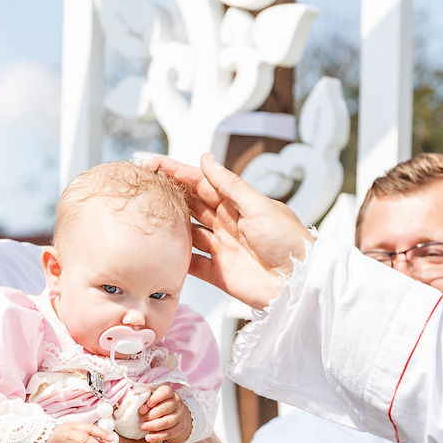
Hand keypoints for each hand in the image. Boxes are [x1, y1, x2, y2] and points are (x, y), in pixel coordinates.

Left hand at [139, 384, 190, 442]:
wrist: (176, 415)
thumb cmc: (160, 405)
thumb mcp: (155, 399)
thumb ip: (147, 401)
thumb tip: (140, 409)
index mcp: (170, 393)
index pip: (165, 392)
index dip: (154, 399)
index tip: (145, 406)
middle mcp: (177, 403)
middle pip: (164, 409)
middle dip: (150, 415)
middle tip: (140, 419)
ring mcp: (180, 416)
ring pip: (166, 422)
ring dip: (152, 426)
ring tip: (142, 427)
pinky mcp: (179, 428)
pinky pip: (168, 433)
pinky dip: (157, 437)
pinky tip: (148, 438)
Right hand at [148, 152, 313, 309]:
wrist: (299, 283)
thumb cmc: (288, 241)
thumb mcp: (259, 207)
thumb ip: (230, 184)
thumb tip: (206, 159)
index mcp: (238, 204)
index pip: (202, 182)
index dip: (178, 172)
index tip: (154, 163)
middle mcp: (226, 224)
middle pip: (191, 204)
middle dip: (168, 193)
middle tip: (143, 184)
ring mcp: (221, 248)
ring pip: (187, 232)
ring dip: (169, 223)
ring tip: (145, 213)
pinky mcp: (218, 273)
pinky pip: (191, 264)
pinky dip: (176, 258)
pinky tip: (159, 250)